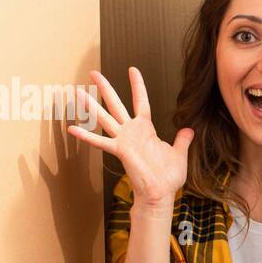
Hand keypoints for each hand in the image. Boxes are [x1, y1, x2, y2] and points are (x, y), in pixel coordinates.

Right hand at [67, 67, 193, 208]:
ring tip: (77, 91)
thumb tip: (189, 129)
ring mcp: (124, 140)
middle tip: (93, 73)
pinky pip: (100, 141)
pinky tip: (72, 128)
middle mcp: (132, 131)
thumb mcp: (179, 153)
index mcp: (146, 129)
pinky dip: (86, 136)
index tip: (132, 69)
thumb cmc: (168, 177)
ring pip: (104, 117)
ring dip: (90, 105)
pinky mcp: (119, 150)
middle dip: (105, 88)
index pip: (141, 101)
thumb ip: (182, 140)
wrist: (161, 193)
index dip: (137, 85)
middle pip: (116, 103)